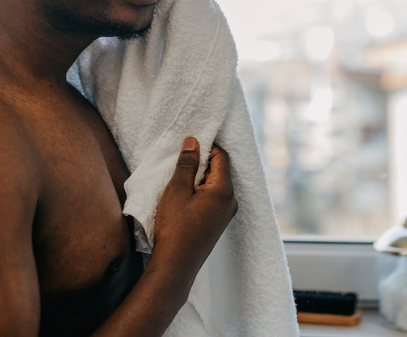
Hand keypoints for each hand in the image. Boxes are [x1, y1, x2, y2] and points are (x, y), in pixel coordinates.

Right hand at [151, 138, 236, 281]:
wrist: (176, 264)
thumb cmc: (175, 227)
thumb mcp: (177, 190)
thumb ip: (187, 164)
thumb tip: (193, 142)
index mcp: (224, 190)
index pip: (222, 157)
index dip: (207, 147)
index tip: (190, 144)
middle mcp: (231, 201)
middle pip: (220, 171)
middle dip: (202, 163)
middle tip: (181, 162)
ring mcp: (226, 214)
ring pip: (216, 185)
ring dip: (200, 179)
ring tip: (180, 180)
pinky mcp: (218, 223)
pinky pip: (214, 199)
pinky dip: (201, 192)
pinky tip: (184, 197)